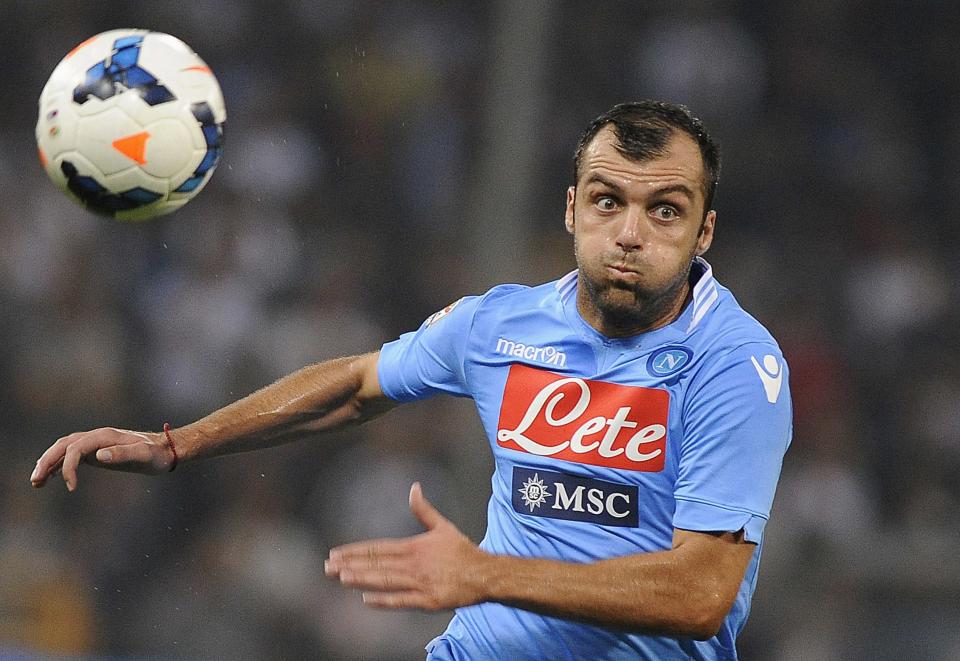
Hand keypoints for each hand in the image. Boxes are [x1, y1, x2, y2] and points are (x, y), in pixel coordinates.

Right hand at [31, 427, 175, 490]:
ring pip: (65, 450)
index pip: (76, 448)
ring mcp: (96, 443)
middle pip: (63, 445)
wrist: (166, 450)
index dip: (69, 467)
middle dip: (47, 461)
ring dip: (49, 463)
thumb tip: (99, 456)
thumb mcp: (144, 455)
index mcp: (104, 436)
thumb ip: (123, 454)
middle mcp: (97, 437)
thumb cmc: (157, 454)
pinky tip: (52, 477)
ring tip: (36, 482)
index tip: (71, 488)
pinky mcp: (97, 451)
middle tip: (35, 481)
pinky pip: (72, 455)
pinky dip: (59, 465)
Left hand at [325, 482, 492, 610]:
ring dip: (362, 579)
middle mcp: (414, 564)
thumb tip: (414, 487)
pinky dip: (384, 600)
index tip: (336, 553)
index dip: (356, 551)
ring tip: (341, 578)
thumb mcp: (442, 526)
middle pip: (377, 565)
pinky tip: (366, 599)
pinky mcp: (427, 601)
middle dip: (350, 565)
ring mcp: (420, 583)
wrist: (484, 574)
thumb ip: (424, 509)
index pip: (378, 548)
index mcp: (414, 546)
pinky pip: (402, 600)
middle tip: (327, 567)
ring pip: (385, 581)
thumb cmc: (462, 551)